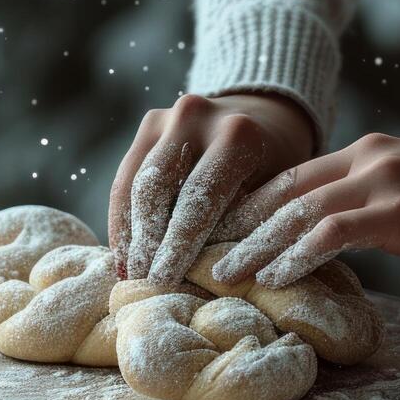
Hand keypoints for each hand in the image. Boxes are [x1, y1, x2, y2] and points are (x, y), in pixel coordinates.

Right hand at [108, 93, 315, 283]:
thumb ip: (244, 227)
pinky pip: (126, 174)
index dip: (176, 247)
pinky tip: (123, 249)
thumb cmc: (277, 168)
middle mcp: (196, 117)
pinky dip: (122, 214)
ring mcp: (168, 116)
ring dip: (127, 231)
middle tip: (140, 283)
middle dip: (145, 242)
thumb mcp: (275, 194)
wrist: (267, 116)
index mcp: (237, 136)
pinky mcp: (150, 122)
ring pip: (132, 182)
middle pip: (155, 189)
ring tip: (127, 273)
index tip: (163, 283)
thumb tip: (210, 278)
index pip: (196, 202)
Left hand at [208, 133, 399, 287]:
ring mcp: (380, 183)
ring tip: (226, 275)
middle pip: (284, 191)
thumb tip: (340, 234)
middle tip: (204, 255)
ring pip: (298, 211)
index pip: (294, 175)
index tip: (221, 234)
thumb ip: (374, 202)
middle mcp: (365, 160)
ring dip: (256, 245)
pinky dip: (298, 255)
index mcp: (366, 153)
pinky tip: (276, 278)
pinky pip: (332, 233)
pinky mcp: (397, 211)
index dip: (252, 205)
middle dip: (240, 226)